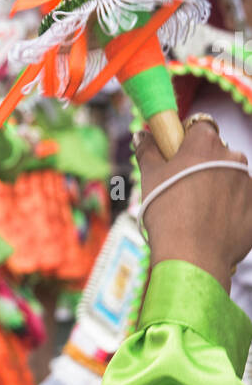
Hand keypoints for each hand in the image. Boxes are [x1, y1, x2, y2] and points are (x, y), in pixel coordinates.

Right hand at [135, 120, 251, 290]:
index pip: (199, 127)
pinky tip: (212, 225)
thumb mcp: (149, 177)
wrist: (191, 257)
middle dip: (204, 165)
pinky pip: (242, 203)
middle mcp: (233, 158)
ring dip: (218, 188)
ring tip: (197, 213)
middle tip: (183, 189)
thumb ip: (148, 150)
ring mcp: (248, 184)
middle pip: (217, 153)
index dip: (187, 140)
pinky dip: (230, 210)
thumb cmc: (167, 213)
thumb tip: (144, 134)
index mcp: (206, 144)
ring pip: (231, 178)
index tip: (176, 156)